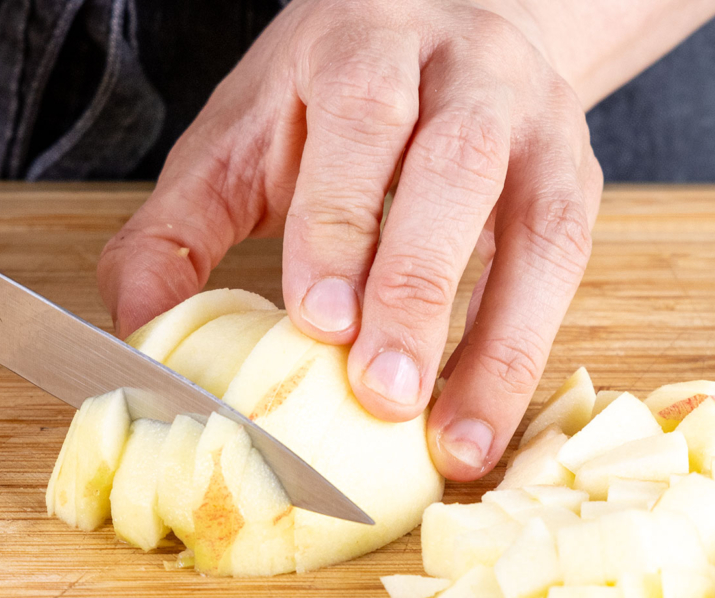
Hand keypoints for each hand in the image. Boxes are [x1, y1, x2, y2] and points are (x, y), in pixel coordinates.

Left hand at [99, 0, 601, 480]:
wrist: (452, 31)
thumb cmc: (326, 107)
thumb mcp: (238, 143)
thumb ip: (178, 229)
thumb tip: (138, 331)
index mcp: (364, 45)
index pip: (360, 121)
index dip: (341, 223)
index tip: (320, 322)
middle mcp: (464, 69)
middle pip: (456, 165)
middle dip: (418, 283)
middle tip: (385, 393)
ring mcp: (535, 123)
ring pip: (538, 223)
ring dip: (498, 338)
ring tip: (456, 440)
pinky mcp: (576, 179)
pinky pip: (567, 267)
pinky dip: (530, 346)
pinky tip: (490, 415)